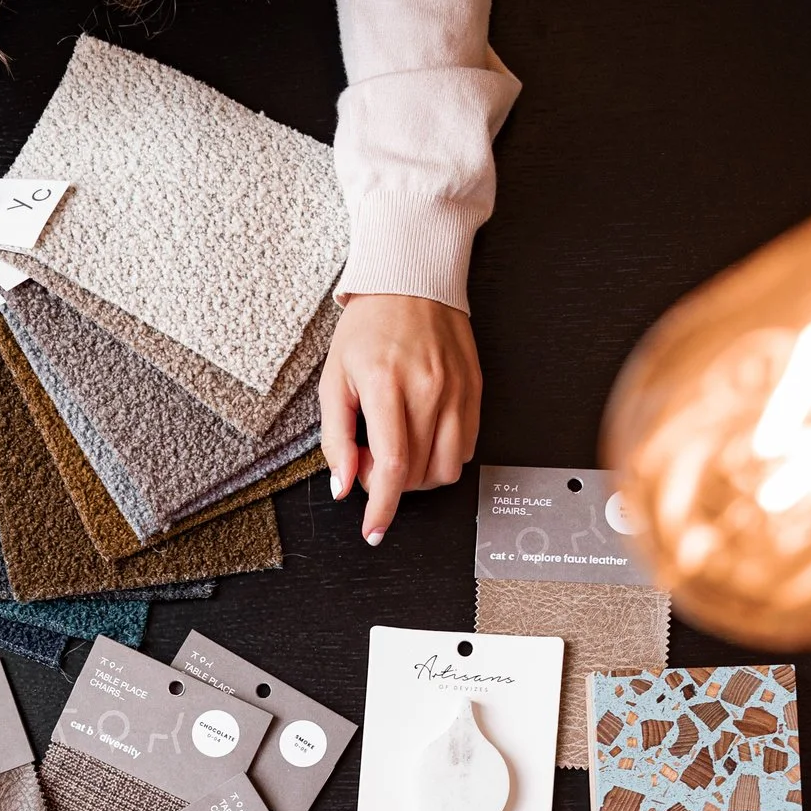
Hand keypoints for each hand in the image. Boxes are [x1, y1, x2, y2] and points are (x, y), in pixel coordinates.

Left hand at [318, 294, 481, 546]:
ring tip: (398, 448)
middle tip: (370, 459)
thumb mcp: (334, 379)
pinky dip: (442, 458)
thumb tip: (343, 487)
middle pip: (417, 474)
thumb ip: (336, 438)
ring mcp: (458, 391)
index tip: (373, 529)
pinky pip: (466, 448)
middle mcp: (429, 390)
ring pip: (446, 469)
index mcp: (387, 386)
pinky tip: (422, 438)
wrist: (411, 281)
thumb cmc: (368, 327)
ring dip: (418, 477)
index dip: (382, 507)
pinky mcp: (476, 390)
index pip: (392, 466)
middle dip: (390, 484)